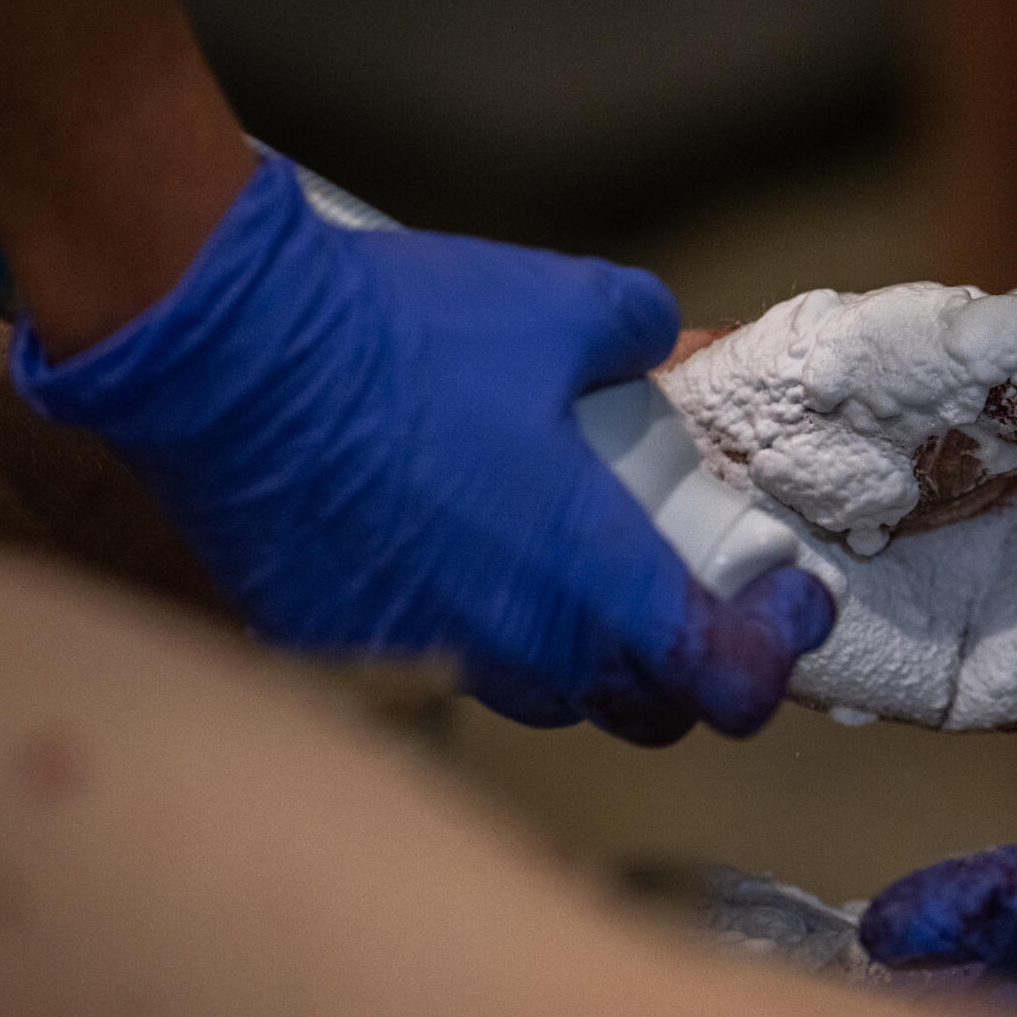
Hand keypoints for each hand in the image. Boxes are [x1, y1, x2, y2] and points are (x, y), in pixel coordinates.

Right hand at [9, 152, 832, 740]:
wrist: (232, 357)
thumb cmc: (409, 337)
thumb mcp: (561, 305)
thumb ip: (642, 332)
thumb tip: (662, 341)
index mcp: (596, 581)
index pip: (725, 682)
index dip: (773, 654)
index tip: (784, 601)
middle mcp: (523, 648)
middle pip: (645, 712)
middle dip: (689, 669)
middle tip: (693, 597)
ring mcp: (432, 659)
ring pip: (547, 696)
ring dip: (584, 656)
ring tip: (573, 572)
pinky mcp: (350, 651)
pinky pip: (447, 662)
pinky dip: (479, 627)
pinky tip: (459, 553)